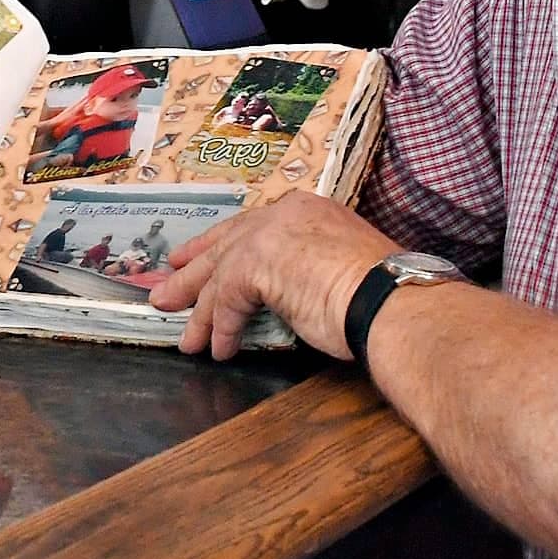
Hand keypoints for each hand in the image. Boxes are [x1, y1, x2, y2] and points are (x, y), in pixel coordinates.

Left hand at [149, 189, 396, 362]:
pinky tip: (220, 350)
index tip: (196, 259)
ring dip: (200, 312)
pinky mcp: (255, 264)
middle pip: (226, 245)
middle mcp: (283, 213)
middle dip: (195, 272)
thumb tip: (288, 288)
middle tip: (167, 289)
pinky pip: (226, 301)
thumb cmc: (380, 293)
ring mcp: (267, 235)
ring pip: (219, 275)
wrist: (389, 299)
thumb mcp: (338, 264)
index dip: (221, 245)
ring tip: (185, 338)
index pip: (251, 226)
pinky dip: (222, 328)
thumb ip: (307, 265)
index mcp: (306, 208)